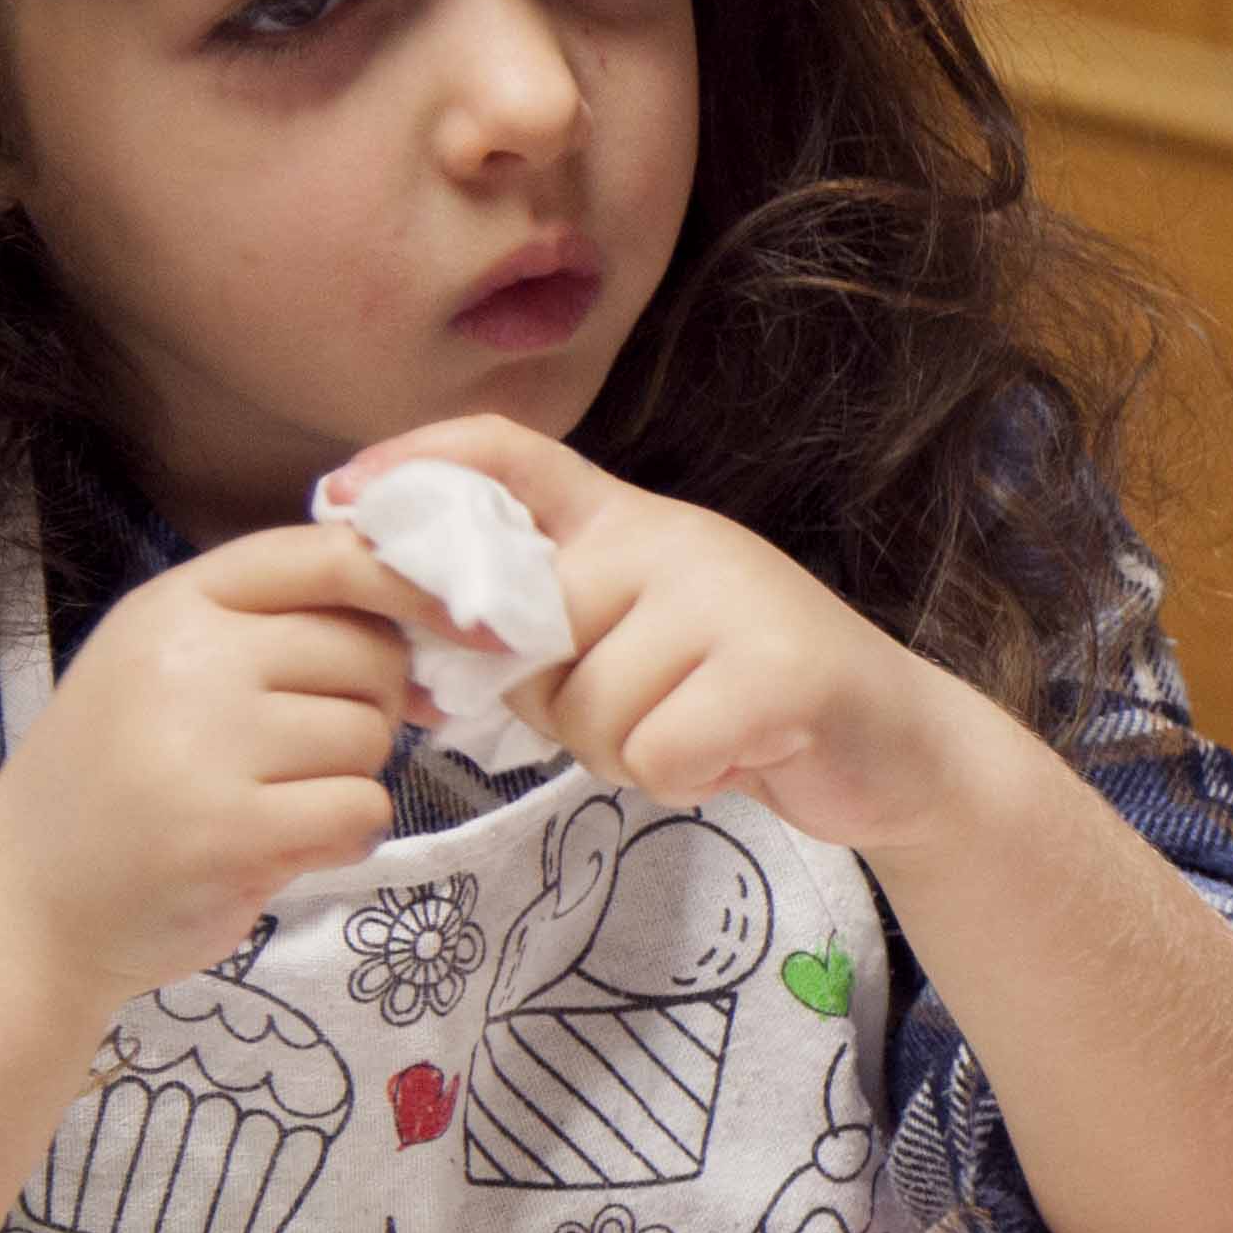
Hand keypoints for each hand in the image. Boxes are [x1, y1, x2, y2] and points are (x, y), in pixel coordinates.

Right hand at [0, 522, 416, 996]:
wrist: (26, 909)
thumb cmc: (117, 787)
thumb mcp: (170, 673)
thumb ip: (276, 632)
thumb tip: (432, 624)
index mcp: (174, 606)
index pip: (326, 556)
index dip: (414, 583)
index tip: (473, 625)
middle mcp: (187, 661)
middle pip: (368, 655)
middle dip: (371, 709)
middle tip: (303, 756)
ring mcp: (204, 746)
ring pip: (370, 738)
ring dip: (346, 780)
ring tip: (267, 803)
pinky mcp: (231, 832)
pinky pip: (361, 811)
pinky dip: (344, 837)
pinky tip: (281, 848)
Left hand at [334, 418, 1000, 848]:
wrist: (895, 747)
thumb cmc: (739, 702)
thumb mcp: (632, 644)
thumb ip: (546, 632)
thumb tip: (433, 656)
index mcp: (629, 522)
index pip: (507, 453)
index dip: (413, 465)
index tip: (337, 503)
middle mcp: (673, 538)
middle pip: (526, 635)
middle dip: (556, 705)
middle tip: (633, 715)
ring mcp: (731, 596)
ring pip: (590, 707)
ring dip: (626, 753)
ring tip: (694, 735)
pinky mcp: (779, 669)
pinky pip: (655, 751)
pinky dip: (683, 778)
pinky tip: (733, 757)